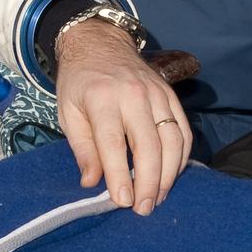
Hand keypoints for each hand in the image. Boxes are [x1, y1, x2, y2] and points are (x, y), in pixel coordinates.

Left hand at [55, 18, 190, 215]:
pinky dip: (181, 157)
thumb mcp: (67, 111)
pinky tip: (171, 174)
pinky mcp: (170, 95)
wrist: (98, 42)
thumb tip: (91, 182)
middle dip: (149, 182)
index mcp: (102, 97)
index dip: (120, 175)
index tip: (123, 202)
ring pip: (172, 140)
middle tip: (144, 209)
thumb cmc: (79, 81)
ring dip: (169, 174)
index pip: (113, 142)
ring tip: (158, 198)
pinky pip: (183, 130)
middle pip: (149, 145)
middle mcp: (133, 94)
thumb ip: (81, 147)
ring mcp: (156, 93)